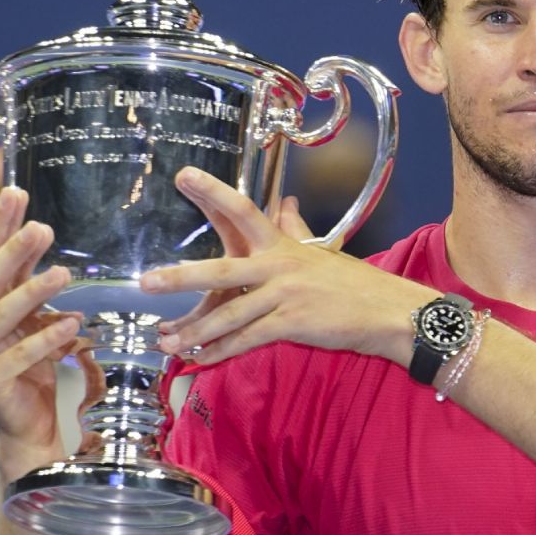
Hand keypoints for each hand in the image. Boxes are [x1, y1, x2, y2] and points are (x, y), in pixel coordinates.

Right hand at [0, 187, 83, 478]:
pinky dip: (46, 339)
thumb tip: (39, 229)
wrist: (24, 422)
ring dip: (32, 292)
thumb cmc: (29, 362)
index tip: (15, 192)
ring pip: (1, 316)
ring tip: (62, 273)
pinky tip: (71, 324)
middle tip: (40, 227)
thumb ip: (29, 277)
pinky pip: (20, 356)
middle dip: (12, 251)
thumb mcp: (31, 313)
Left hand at [139, 167, 432, 365]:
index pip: (242, 210)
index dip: (212, 191)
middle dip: (180, 277)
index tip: (184, 175)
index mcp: (282, 244)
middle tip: (146, 282)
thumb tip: (285, 202)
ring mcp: (284, 296)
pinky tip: (201, 359)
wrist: (388, 313)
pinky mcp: (292, 324)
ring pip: (228, 315)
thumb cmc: (354, 283)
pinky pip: (247, 340)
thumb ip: (296, 228)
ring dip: (194, 331)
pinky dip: (221, 352)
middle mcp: (279, 266)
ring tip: (165, 341)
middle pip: (221, 269)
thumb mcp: (321, 251)